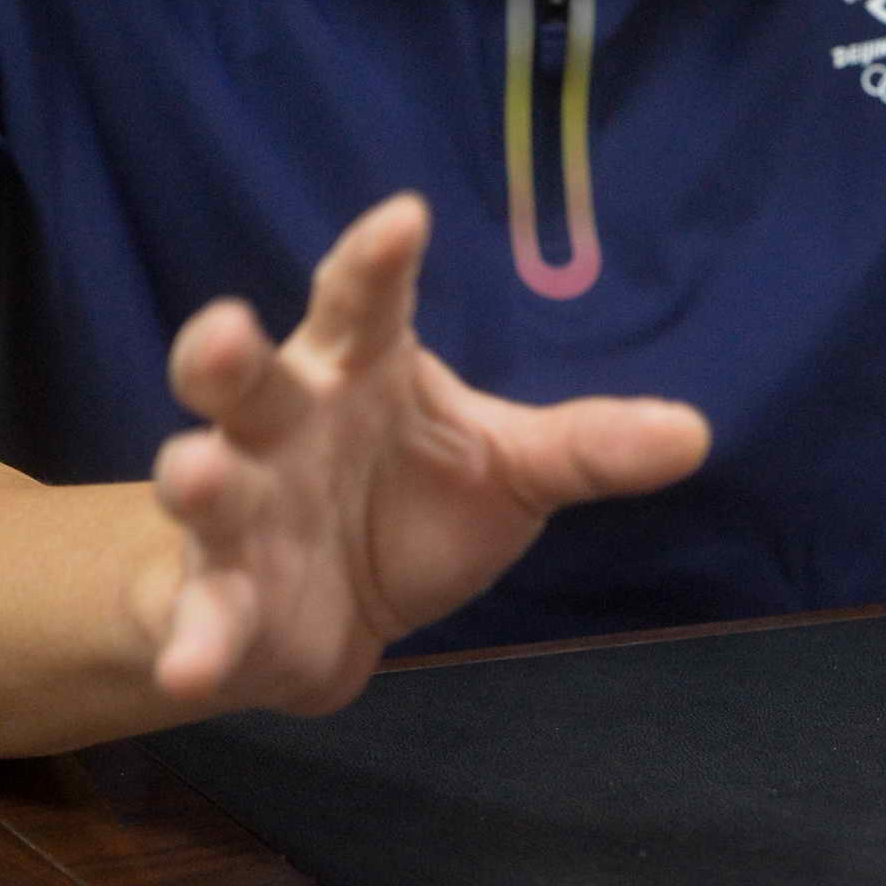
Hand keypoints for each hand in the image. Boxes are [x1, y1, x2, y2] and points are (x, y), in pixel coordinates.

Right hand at [137, 193, 709, 714]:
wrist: (329, 613)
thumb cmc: (413, 499)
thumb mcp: (510, 469)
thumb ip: (586, 448)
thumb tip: (695, 433)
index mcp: (356, 368)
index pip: (364, 301)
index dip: (377, 259)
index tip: (405, 217)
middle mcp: (283, 425)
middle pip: (244, 376)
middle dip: (224, 353)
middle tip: (224, 333)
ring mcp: (239, 512)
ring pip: (203, 481)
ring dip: (196, 478)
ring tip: (196, 475)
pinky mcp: (217, 600)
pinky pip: (199, 617)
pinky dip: (192, 641)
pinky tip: (190, 668)